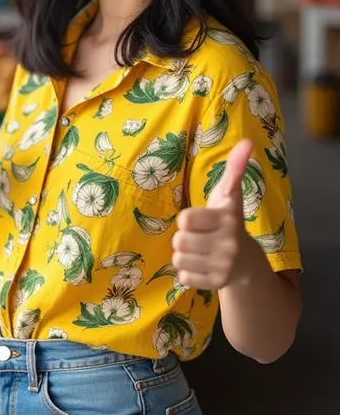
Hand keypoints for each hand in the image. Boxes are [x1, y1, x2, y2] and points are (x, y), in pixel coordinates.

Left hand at [171, 139, 252, 290]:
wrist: (246, 261)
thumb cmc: (229, 221)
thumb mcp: (229, 194)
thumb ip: (235, 167)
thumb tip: (247, 141)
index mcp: (227, 219)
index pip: (184, 219)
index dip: (187, 219)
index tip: (199, 219)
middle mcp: (228, 244)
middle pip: (179, 240)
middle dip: (184, 237)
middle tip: (199, 236)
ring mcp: (223, 266)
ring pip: (178, 259)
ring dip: (184, 255)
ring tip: (199, 250)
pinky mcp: (216, 284)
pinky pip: (183, 277)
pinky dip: (187, 271)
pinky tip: (201, 265)